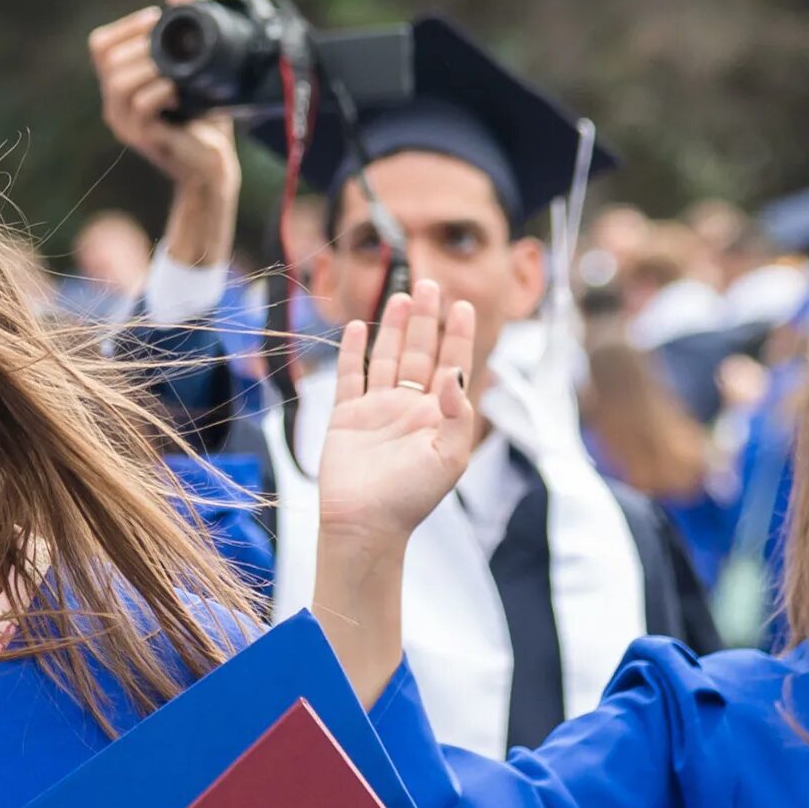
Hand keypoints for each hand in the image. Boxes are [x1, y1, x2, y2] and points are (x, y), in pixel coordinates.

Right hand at [90, 0, 246, 195]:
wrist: (212, 163)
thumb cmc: (202, 115)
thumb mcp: (195, 66)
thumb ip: (185, 29)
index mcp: (120, 83)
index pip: (100, 44)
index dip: (127, 26)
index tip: (157, 18)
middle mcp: (114, 102)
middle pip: (107, 58)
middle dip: (141, 43)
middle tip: (172, 43)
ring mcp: (124, 122)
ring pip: (118, 81)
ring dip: (150, 65)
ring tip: (175, 67)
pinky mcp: (141, 137)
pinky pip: (140, 104)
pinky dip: (160, 90)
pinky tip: (178, 89)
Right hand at [314, 281, 479, 556]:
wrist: (364, 523)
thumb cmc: (410, 497)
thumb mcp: (449, 458)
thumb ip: (457, 414)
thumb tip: (454, 372)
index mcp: (438, 416)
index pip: (452, 365)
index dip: (457, 335)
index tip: (462, 305)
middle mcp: (409, 407)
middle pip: (420, 352)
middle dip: (426, 319)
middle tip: (430, 285)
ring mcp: (377, 409)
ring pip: (388, 357)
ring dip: (395, 327)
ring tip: (402, 296)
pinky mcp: (346, 416)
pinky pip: (350, 376)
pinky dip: (352, 352)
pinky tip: (355, 328)